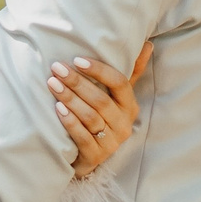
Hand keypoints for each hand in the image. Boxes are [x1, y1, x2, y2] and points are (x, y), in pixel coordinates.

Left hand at [52, 42, 152, 177]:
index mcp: (130, 106)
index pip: (120, 83)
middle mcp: (124, 124)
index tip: (77, 60)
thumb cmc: (103, 119)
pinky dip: (70, 122)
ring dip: (70, 99)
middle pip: (101, 100)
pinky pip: (83, 137)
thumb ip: (131, 72)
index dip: (99, 71)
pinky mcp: (96, 156)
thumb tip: (148, 44)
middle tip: (57, 68)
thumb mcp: (117, 97)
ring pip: (91, 117)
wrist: (89, 157)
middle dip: (77, 82)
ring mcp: (111, 142)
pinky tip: (58, 109)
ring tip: (52, 84)